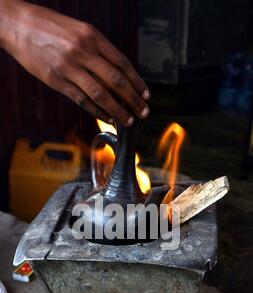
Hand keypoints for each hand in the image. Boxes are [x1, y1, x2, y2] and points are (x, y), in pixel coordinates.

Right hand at [0, 0, 149, 124]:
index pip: (122, 63)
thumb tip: (117, 73)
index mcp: (92, 37)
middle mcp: (83, 51)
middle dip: (133, 100)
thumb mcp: (79, 30)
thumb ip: (98, 50)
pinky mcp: (56, 81)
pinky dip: (97, 111)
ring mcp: (69, 67)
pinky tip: (107, 118)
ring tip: (128, 120)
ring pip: (101, 94)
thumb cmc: (50, 28)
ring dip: (118, 110)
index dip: (137, 82)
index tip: (146, 95)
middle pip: (116, 81)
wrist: (19, 25)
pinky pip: (82, 100)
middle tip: (144, 112)